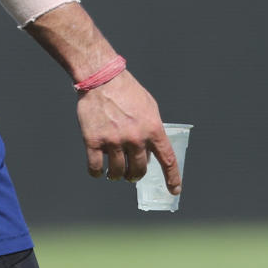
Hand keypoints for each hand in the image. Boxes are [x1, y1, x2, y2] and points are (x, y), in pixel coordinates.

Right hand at [76, 70, 181, 192]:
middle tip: (130, 173)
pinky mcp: (93, 140)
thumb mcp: (149, 106)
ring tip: (113, 172)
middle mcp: (135, 138)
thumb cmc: (125, 89)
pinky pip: (95, 167)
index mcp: (152, 129)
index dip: (172, 178)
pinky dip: (97, 173)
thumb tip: (153, 148)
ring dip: (116, 175)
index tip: (174, 191)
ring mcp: (114, 140)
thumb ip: (153, 128)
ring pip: (117, 172)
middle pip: (139, 170)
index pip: (167, 160)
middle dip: (135, 175)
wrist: (100, 77)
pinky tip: (98, 171)